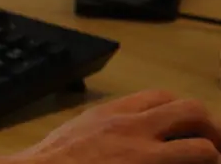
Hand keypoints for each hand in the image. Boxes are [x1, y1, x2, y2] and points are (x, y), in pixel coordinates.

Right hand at [0, 91, 220, 163]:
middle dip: (210, 131)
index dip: (182, 114)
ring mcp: (145, 157)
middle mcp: (133, 129)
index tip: (188, 131)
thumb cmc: (50, 162)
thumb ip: (106, 127)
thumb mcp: (77, 131)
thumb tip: (130, 135)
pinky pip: (191, 163)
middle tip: (213, 152)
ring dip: (212, 157)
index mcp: (112, 115)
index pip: (161, 98)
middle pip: (191, 111)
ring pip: (204, 148)